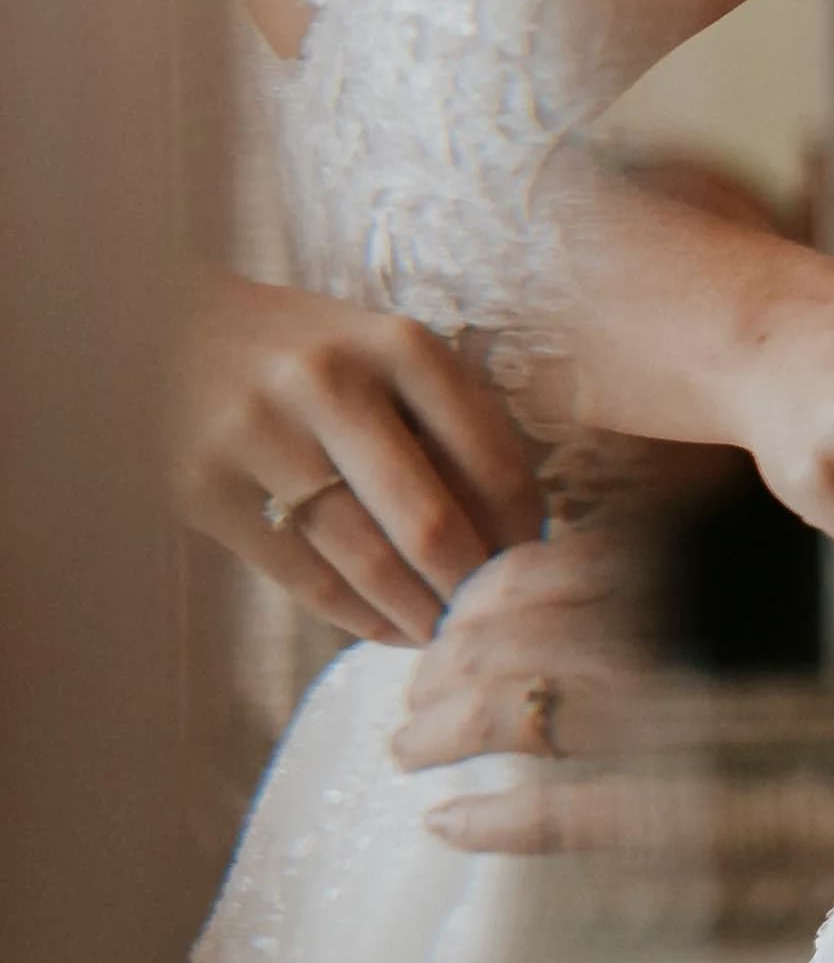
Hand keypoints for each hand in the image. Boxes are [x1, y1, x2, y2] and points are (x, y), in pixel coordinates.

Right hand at [179, 271, 540, 642]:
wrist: (173, 328)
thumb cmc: (311, 352)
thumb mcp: (386, 353)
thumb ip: (447, 421)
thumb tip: (515, 532)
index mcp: (398, 345)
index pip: (490, 459)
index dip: (520, 529)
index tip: (531, 565)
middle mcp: (330, 383)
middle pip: (428, 522)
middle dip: (471, 586)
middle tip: (493, 619)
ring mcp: (259, 436)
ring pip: (364, 559)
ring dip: (417, 613)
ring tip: (445, 634)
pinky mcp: (203, 487)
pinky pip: (300, 575)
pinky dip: (353, 615)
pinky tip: (385, 629)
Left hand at [389, 527, 654, 848]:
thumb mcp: (743, 554)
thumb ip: (671, 539)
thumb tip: (600, 541)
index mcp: (662, 563)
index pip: (524, 574)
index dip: (469, 604)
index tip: (453, 623)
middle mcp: (647, 630)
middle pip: (493, 643)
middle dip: (436, 673)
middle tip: (418, 698)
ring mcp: (656, 718)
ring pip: (497, 713)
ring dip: (434, 734)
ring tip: (408, 751)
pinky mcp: (675, 808)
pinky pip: (552, 813)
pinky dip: (487, 821)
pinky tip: (443, 822)